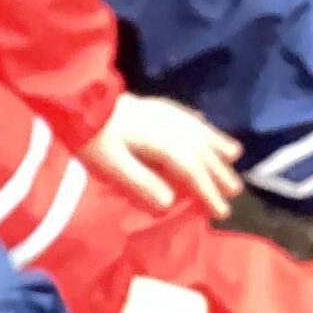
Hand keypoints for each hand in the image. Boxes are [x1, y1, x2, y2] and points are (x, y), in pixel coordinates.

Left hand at [82, 95, 242, 219]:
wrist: (77, 101)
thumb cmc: (92, 138)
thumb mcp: (112, 165)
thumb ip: (141, 182)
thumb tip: (170, 202)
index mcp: (161, 141)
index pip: (192, 169)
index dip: (208, 191)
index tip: (221, 211)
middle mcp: (169, 125)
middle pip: (201, 150)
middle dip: (219, 171)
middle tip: (235, 190)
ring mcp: (162, 112)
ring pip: (198, 129)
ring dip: (216, 144)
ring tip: (234, 155)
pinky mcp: (152, 106)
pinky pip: (185, 114)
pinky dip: (199, 123)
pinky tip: (204, 125)